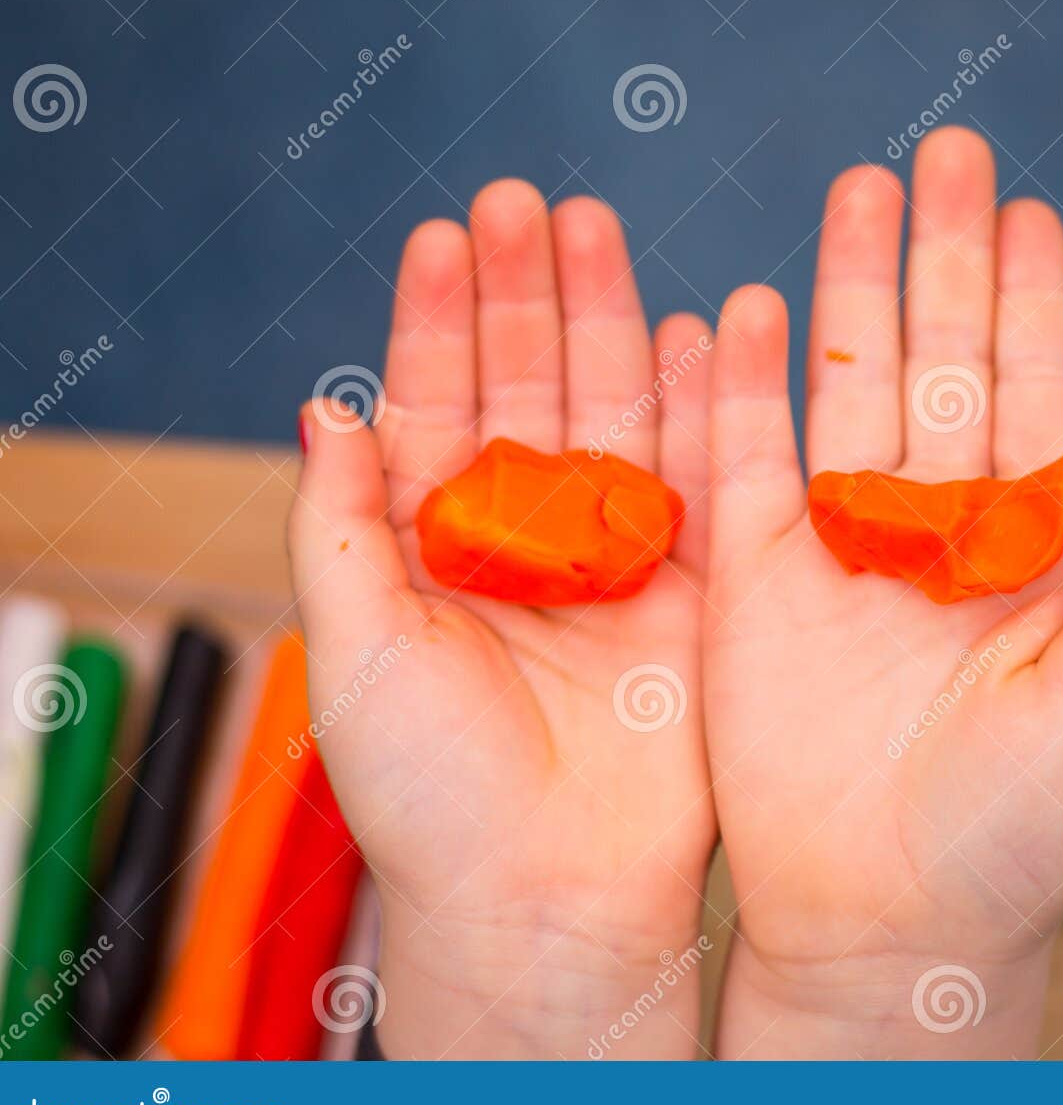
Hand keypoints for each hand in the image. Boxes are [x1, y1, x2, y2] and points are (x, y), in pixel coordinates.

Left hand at [289, 182, 716, 1058]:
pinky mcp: (694, 594)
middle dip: (526, 298)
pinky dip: (699, 406)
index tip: (446, 234)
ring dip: (608, 325)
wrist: (548, 899)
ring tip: (600, 233)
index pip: (433, 406)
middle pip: (527, 391)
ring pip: (612, 417)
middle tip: (531, 205)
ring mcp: (613, 563)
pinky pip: (699, 480)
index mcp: (432, 553)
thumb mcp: (353, 650)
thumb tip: (321, 407)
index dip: (437, 321)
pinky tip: (693, 331)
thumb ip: (339, 525)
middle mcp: (524, 545)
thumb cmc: (431, 794)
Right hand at [701, 128, 1062, 1057]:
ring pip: (849, 397)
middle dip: (945, 263)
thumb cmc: (1019, 837)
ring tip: (859, 191)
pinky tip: (752, 309)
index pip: (1037, 399)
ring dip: (854, 296)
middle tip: (945, 155)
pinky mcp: (757, 590)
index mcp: (1037, 558)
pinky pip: (748, 468)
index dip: (1032, 306)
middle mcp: (943, 539)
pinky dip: (745, 390)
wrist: (890, 931)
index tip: (1028, 215)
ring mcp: (846, 557)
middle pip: (944, 369)